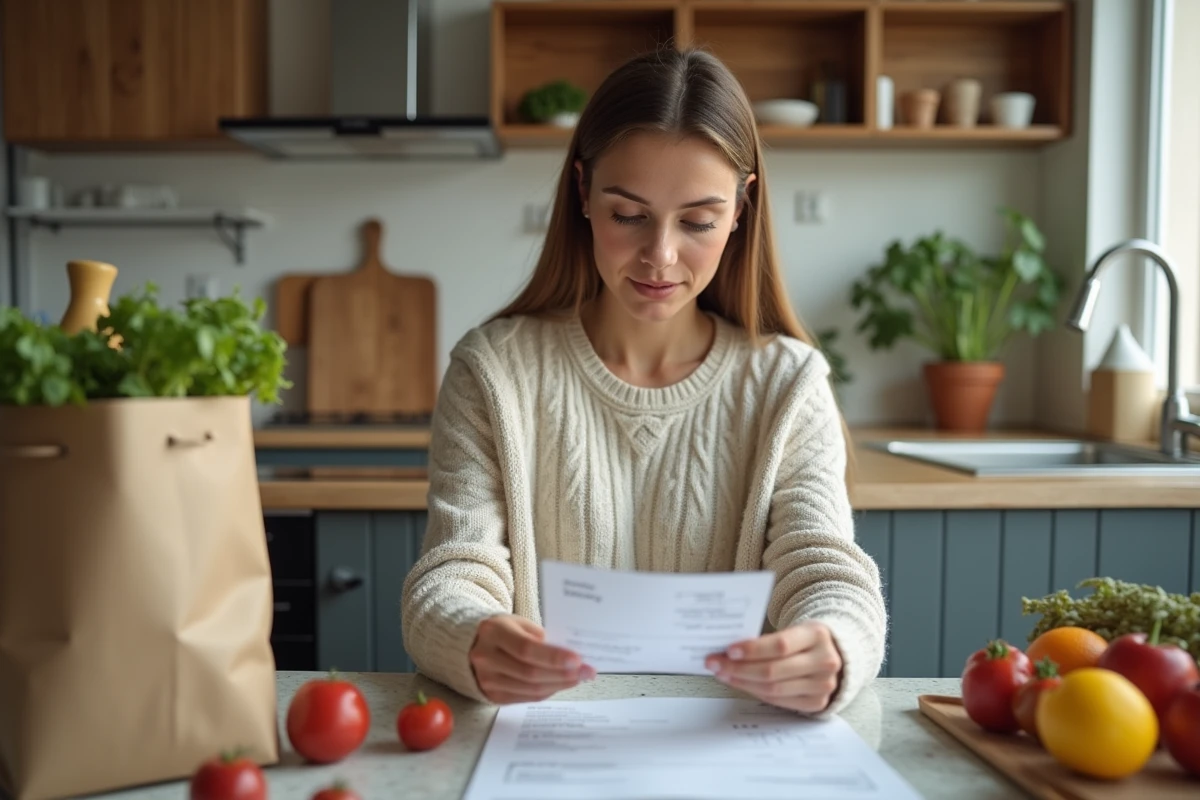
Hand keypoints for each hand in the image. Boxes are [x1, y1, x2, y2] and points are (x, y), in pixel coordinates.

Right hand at [469, 614, 595, 703]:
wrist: (473, 644)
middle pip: (530, 673)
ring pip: (530, 689)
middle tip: (587, 671)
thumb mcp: (520, 623)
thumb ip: (541, 637)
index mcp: (493, 631)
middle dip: (563, 674)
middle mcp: (485, 657)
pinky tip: (561, 684)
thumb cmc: (505, 630)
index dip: (553, 657)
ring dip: (559, 685)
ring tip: (579, 678)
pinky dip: (548, 691)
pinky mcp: (492, 694)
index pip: (526, 649)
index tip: (578, 659)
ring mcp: (486, 679)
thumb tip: (571, 657)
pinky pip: (526, 697)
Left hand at [705, 621, 842, 713]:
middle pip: (773, 671)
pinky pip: (778, 701)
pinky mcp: (817, 702)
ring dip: (742, 682)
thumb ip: (767, 639)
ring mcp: (823, 685)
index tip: (728, 651)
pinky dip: (755, 692)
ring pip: (773, 689)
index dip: (752, 650)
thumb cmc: (804, 639)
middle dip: (738, 669)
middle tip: (715, 664)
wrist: (833, 654)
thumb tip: (728, 650)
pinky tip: (740, 683)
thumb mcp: (793, 629)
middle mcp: (824, 661)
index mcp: (817, 635)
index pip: (780, 645)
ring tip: (723, 674)